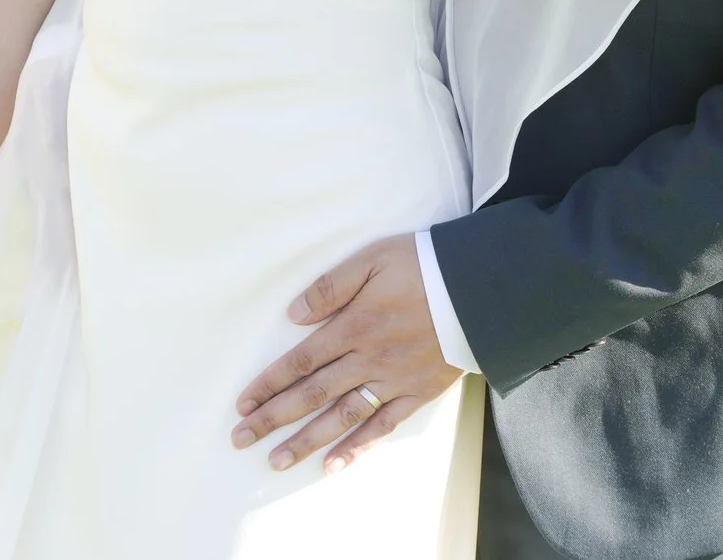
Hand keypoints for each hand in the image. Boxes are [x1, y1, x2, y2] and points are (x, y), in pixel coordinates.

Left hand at [230, 235, 460, 473]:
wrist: (481, 289)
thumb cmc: (426, 266)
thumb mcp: (375, 258)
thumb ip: (333, 286)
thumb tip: (294, 315)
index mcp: (353, 326)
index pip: (300, 360)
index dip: (270, 383)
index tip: (243, 403)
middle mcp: (368, 359)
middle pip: (312, 394)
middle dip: (273, 418)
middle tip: (241, 439)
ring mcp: (393, 380)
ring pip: (342, 416)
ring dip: (307, 440)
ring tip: (276, 461)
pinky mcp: (418, 393)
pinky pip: (384, 426)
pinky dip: (358, 447)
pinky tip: (334, 464)